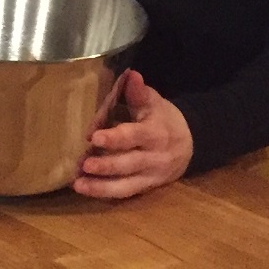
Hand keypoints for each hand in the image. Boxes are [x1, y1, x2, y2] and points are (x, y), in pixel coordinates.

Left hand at [72, 69, 192, 198]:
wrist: (191, 143)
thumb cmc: (163, 118)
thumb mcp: (155, 103)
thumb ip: (140, 93)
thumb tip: (131, 75)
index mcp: (155, 133)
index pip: (134, 136)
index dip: (116, 138)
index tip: (95, 137)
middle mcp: (154, 157)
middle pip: (129, 163)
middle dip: (106, 165)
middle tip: (83, 164)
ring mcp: (151, 175)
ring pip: (126, 185)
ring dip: (101, 186)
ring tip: (78, 184)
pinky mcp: (146, 187)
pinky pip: (126, 193)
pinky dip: (105, 193)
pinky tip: (85, 189)